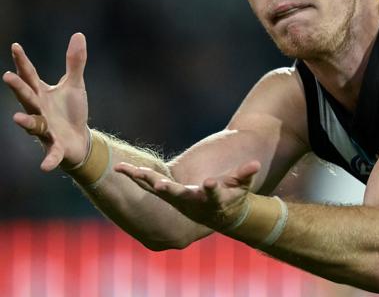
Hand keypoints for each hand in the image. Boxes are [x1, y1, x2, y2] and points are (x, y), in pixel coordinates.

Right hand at [3, 33, 89, 170]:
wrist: (79, 140)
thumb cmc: (71, 111)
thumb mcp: (75, 85)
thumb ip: (75, 62)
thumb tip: (78, 34)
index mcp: (42, 95)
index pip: (30, 76)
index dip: (22, 61)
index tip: (15, 46)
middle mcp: (39, 111)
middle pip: (27, 97)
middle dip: (18, 88)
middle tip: (7, 76)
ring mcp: (45, 129)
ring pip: (33, 125)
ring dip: (25, 122)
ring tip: (17, 118)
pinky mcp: (56, 146)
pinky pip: (51, 153)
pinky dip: (48, 160)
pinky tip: (44, 167)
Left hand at [115, 160, 260, 229]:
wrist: (216, 214)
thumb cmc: (231, 197)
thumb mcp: (242, 185)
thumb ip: (246, 174)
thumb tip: (255, 164)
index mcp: (210, 199)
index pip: (212, 194)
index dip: (212, 189)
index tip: (210, 183)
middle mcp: (189, 200)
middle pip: (177, 194)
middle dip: (168, 189)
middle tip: (158, 184)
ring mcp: (175, 197)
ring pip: (157, 188)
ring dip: (143, 179)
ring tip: (128, 170)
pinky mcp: (166, 192)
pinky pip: (148, 182)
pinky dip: (136, 176)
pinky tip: (121, 168)